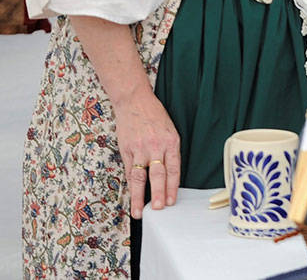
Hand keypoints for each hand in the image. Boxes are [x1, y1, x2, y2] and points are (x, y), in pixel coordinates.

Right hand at [114, 86, 180, 218]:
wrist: (135, 101)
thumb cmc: (155, 116)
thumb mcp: (169, 130)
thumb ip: (169, 151)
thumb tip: (169, 175)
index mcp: (171, 141)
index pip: (174, 168)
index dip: (172, 186)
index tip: (171, 201)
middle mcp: (156, 146)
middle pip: (158, 174)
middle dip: (158, 193)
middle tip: (158, 208)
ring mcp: (139, 148)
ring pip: (140, 176)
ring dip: (139, 196)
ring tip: (139, 211)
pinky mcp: (126, 149)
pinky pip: (129, 171)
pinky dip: (130, 185)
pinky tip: (131, 196)